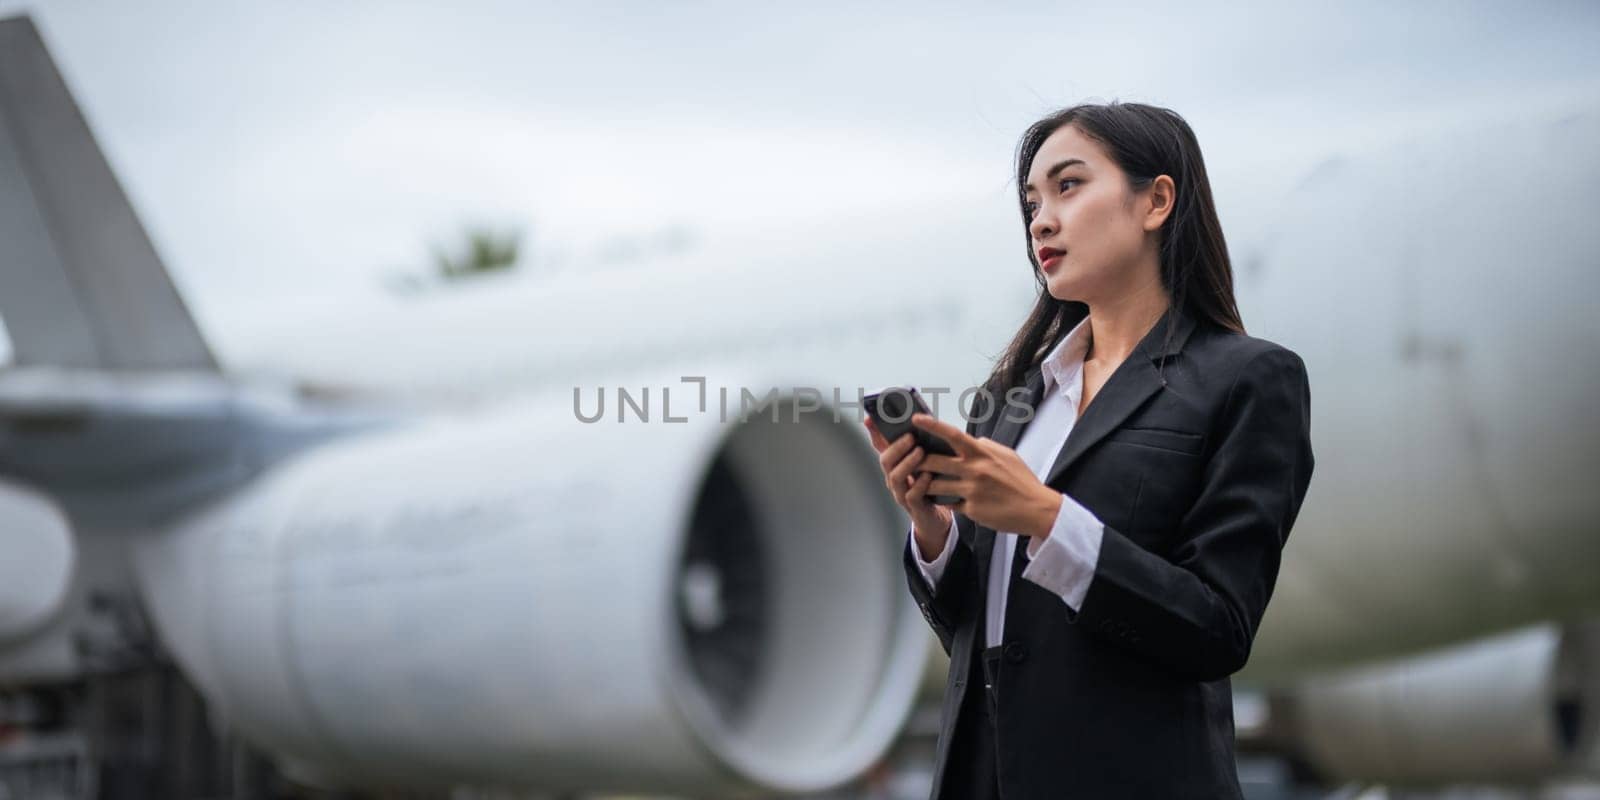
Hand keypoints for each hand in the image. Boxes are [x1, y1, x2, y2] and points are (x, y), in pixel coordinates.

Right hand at [863, 416, 952, 543]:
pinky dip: (920, 484)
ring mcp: (901, 493)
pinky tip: (928, 475)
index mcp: (894, 466)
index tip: (871, 418)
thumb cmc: (928, 485)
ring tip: (920, 452)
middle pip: (885, 461)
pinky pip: (912, 495)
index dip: (874, 433)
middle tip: (911, 437)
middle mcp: (893, 479)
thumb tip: (919, 420)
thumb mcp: (921, 463)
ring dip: (908, 463)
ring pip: (896, 477)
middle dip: (897, 447)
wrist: (934, 517)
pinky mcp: (914, 507)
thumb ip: (917, 445)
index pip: (880, 446)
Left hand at [909, 413, 1062, 539]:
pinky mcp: (971, 510)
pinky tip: (945, 500)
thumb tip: (971, 441)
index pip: (953, 435)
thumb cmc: (1021, 481)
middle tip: (910, 460)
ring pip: (936, 485)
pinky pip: (950, 503)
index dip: (932, 426)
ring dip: (926, 484)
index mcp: (983, 453)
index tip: (916, 419)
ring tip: (922, 482)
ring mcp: (971, 491)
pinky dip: (946, 501)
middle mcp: (975, 470)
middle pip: (934, 462)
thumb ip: (985, 447)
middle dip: (918, 461)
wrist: (1036, 509)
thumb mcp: (1006, 455)